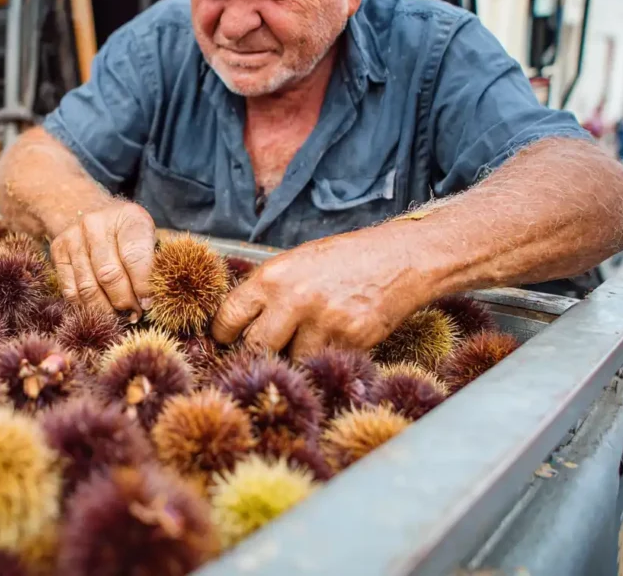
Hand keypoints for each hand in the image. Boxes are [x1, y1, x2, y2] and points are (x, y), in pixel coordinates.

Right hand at [50, 201, 155, 318]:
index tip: (147, 304)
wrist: (91, 209)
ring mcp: (73, 237)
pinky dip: (85, 307)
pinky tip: (98, 309)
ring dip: (105, 309)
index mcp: (128, 218)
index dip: (142, 286)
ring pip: (88, 287)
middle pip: (109, 275)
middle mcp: (96, 224)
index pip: (135, 257)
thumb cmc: (127, 231)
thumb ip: (152, 263)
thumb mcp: (147, 235)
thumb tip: (150, 301)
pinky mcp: (57, 251)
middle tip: (134, 314)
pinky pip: (70, 290)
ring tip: (117, 315)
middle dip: (124, 302)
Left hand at [211, 228, 436, 356]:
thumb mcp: (296, 262)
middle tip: (265, 350)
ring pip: (290, 360)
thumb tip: (236, 323)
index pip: (229, 317)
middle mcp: (294, 299)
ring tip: (309, 336)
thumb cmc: (343, 260)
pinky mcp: (349, 341)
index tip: (226, 340)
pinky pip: (321, 362)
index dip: (224, 334)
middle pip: (255, 347)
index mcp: (274, 276)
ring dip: (294, 356)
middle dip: (257, 352)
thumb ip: (267, 290)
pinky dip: (323, 357)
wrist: (399, 259)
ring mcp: (323, 322)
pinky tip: (333, 338)